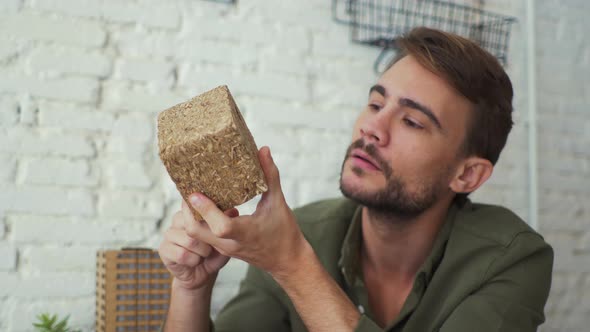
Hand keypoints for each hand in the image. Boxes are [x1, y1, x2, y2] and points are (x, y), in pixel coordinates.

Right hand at [158, 200, 238, 290]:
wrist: (203, 275)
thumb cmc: (214, 253)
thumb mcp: (225, 237)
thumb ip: (227, 223)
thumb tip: (234, 211)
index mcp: (192, 211)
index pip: (196, 206)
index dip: (207, 216)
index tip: (216, 226)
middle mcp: (177, 219)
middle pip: (193, 224)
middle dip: (208, 239)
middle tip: (211, 246)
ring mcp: (169, 233)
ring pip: (190, 240)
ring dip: (202, 252)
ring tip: (204, 254)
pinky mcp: (163, 249)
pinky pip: (182, 254)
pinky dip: (193, 261)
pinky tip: (194, 261)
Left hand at [187, 146, 309, 277]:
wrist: (287, 262)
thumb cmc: (285, 233)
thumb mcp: (279, 203)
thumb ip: (270, 176)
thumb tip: (263, 150)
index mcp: (245, 233)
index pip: (220, 226)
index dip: (206, 210)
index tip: (195, 193)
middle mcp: (230, 244)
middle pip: (196, 231)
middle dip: (187, 211)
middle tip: (187, 189)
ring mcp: (224, 248)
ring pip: (196, 235)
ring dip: (191, 216)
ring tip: (193, 195)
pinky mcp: (223, 249)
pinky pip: (204, 236)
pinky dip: (200, 222)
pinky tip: (205, 205)